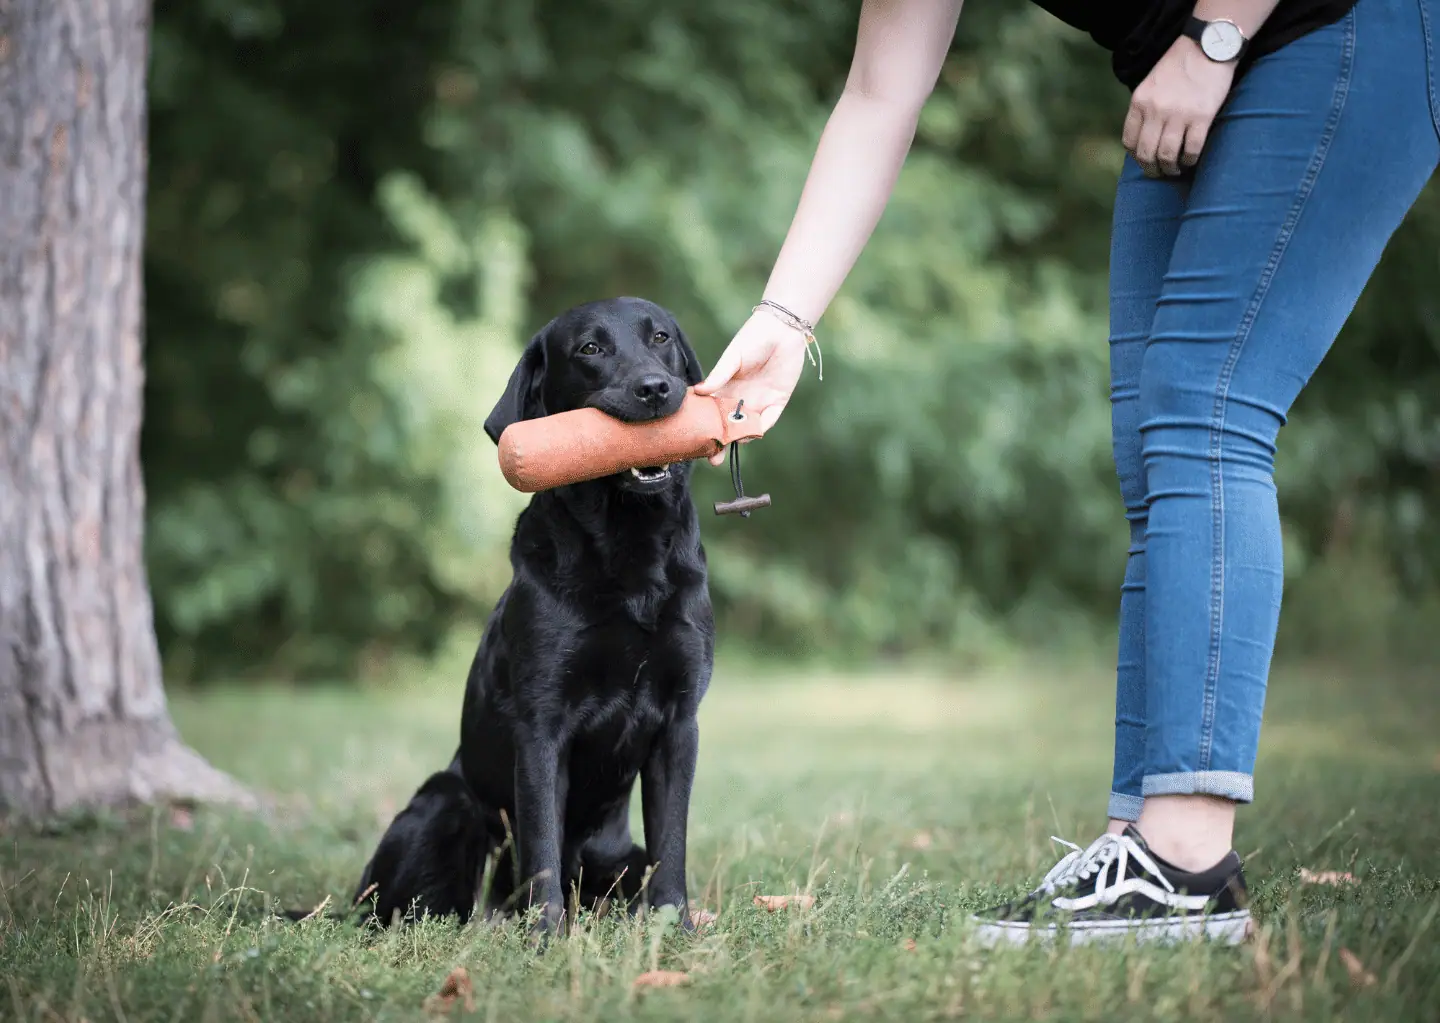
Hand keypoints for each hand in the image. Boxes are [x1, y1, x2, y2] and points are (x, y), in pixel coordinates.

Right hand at [693, 310, 809, 465]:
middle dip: (720, 443)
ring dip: (739, 437)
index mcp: (725, 387)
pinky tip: (749, 433)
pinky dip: (759, 428)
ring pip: (747, 426)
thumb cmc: (753, 338)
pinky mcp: (777, 401)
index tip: (693, 441)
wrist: (782, 329)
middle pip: (728, 425)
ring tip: (729, 444)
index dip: (704, 427)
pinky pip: (767, 420)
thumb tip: (698, 391)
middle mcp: (740, 398)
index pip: (711, 412)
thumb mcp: (732, 356)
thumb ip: (718, 375)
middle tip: (712, 458)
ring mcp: (759, 401)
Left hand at [1123, 35, 1236, 177]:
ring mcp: (1178, 115)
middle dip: (1151, 169)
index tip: (1144, 161)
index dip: (1136, 157)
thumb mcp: (1150, 85)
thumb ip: (1144, 109)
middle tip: (1159, 173)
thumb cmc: (1179, 66)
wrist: (1207, 46)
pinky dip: (1189, 160)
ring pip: (1167, 156)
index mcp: (1139, 102)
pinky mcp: (1201, 117)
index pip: (1129, 141)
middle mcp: (1155, 110)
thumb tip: (1143, 138)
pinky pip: (1191, 149)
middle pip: (1146, 153)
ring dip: (1170, 168)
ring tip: (1175, 169)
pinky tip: (1190, 160)